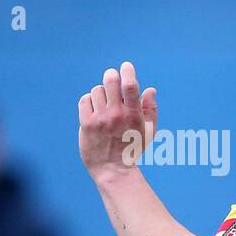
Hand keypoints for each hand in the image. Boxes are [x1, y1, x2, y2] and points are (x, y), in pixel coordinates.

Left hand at [78, 61, 157, 180]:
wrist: (112, 169)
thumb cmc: (133, 148)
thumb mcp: (148, 131)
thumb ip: (150, 109)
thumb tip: (150, 89)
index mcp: (134, 115)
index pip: (131, 86)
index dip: (128, 72)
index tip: (127, 66)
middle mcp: (116, 115)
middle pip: (111, 82)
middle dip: (112, 75)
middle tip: (113, 76)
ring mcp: (100, 118)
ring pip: (97, 90)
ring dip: (102, 92)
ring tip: (105, 103)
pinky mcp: (86, 123)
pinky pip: (85, 100)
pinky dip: (89, 100)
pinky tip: (94, 108)